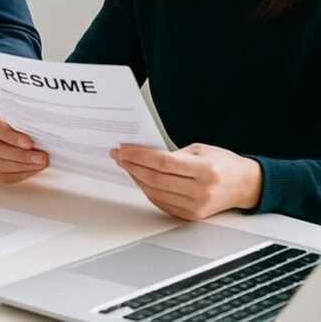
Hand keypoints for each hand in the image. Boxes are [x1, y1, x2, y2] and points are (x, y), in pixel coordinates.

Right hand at [0, 112, 47, 182]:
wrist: (28, 137)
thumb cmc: (27, 127)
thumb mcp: (28, 119)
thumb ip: (31, 122)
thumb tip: (45, 128)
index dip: (12, 136)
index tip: (29, 143)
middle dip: (22, 155)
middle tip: (41, 157)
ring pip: (2, 165)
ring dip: (26, 166)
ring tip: (42, 163)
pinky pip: (9, 176)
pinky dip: (25, 173)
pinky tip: (36, 167)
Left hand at [112, 143, 262, 220]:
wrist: (246, 186)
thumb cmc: (224, 164)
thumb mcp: (201, 150)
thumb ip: (173, 153)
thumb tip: (142, 153)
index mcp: (205, 170)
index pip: (163, 162)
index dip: (139, 155)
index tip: (123, 149)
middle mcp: (201, 190)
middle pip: (155, 178)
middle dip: (131, 165)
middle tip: (119, 155)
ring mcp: (196, 206)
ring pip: (154, 192)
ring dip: (135, 178)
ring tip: (126, 165)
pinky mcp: (191, 216)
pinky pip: (160, 203)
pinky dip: (146, 190)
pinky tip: (139, 179)